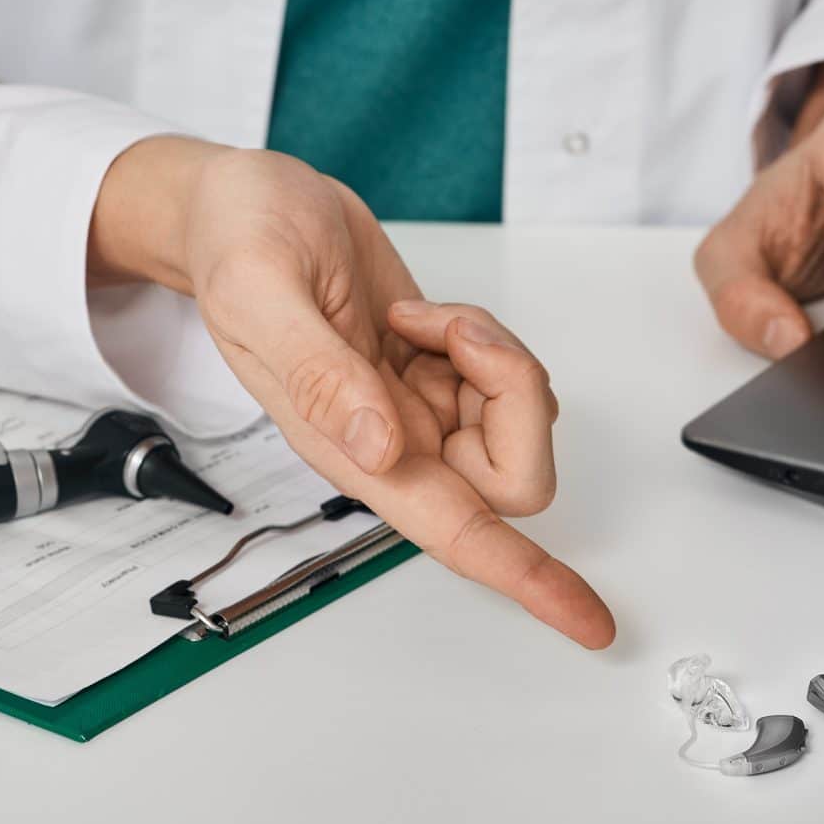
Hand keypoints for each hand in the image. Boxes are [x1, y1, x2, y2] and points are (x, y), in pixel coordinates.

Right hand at [89, 137, 614, 648]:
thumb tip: (379, 450)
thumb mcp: (260, 290)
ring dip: (495, 357)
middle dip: (515, 397)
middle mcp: (392, 444)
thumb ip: (318, 375)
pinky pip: (504, 378)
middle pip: (515, 477)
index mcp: (349, 451)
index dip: (528, 579)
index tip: (589, 623)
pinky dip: (485, 338)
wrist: (242, 201)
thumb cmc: (235, 242)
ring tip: (424, 317)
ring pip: (517, 420)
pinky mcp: (436, 370)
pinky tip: (423, 316)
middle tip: (458, 335)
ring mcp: (419, 408)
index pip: (457, 534)